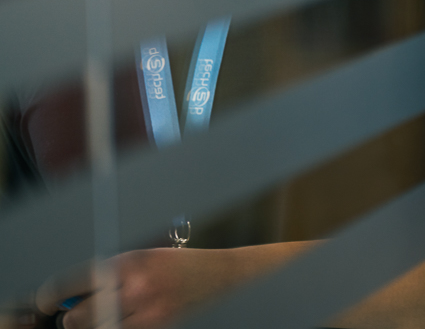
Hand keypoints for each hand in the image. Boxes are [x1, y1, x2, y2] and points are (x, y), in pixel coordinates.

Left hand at [37, 248, 244, 328]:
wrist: (221, 274)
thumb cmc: (177, 264)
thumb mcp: (140, 258)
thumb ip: (106, 275)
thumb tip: (68, 299)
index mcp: (130, 262)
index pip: (73, 281)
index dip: (51, 295)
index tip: (47, 301)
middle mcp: (137, 287)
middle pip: (79, 316)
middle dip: (72, 316)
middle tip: (77, 313)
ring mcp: (148, 313)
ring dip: (93, 326)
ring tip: (104, 317)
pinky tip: (124, 321)